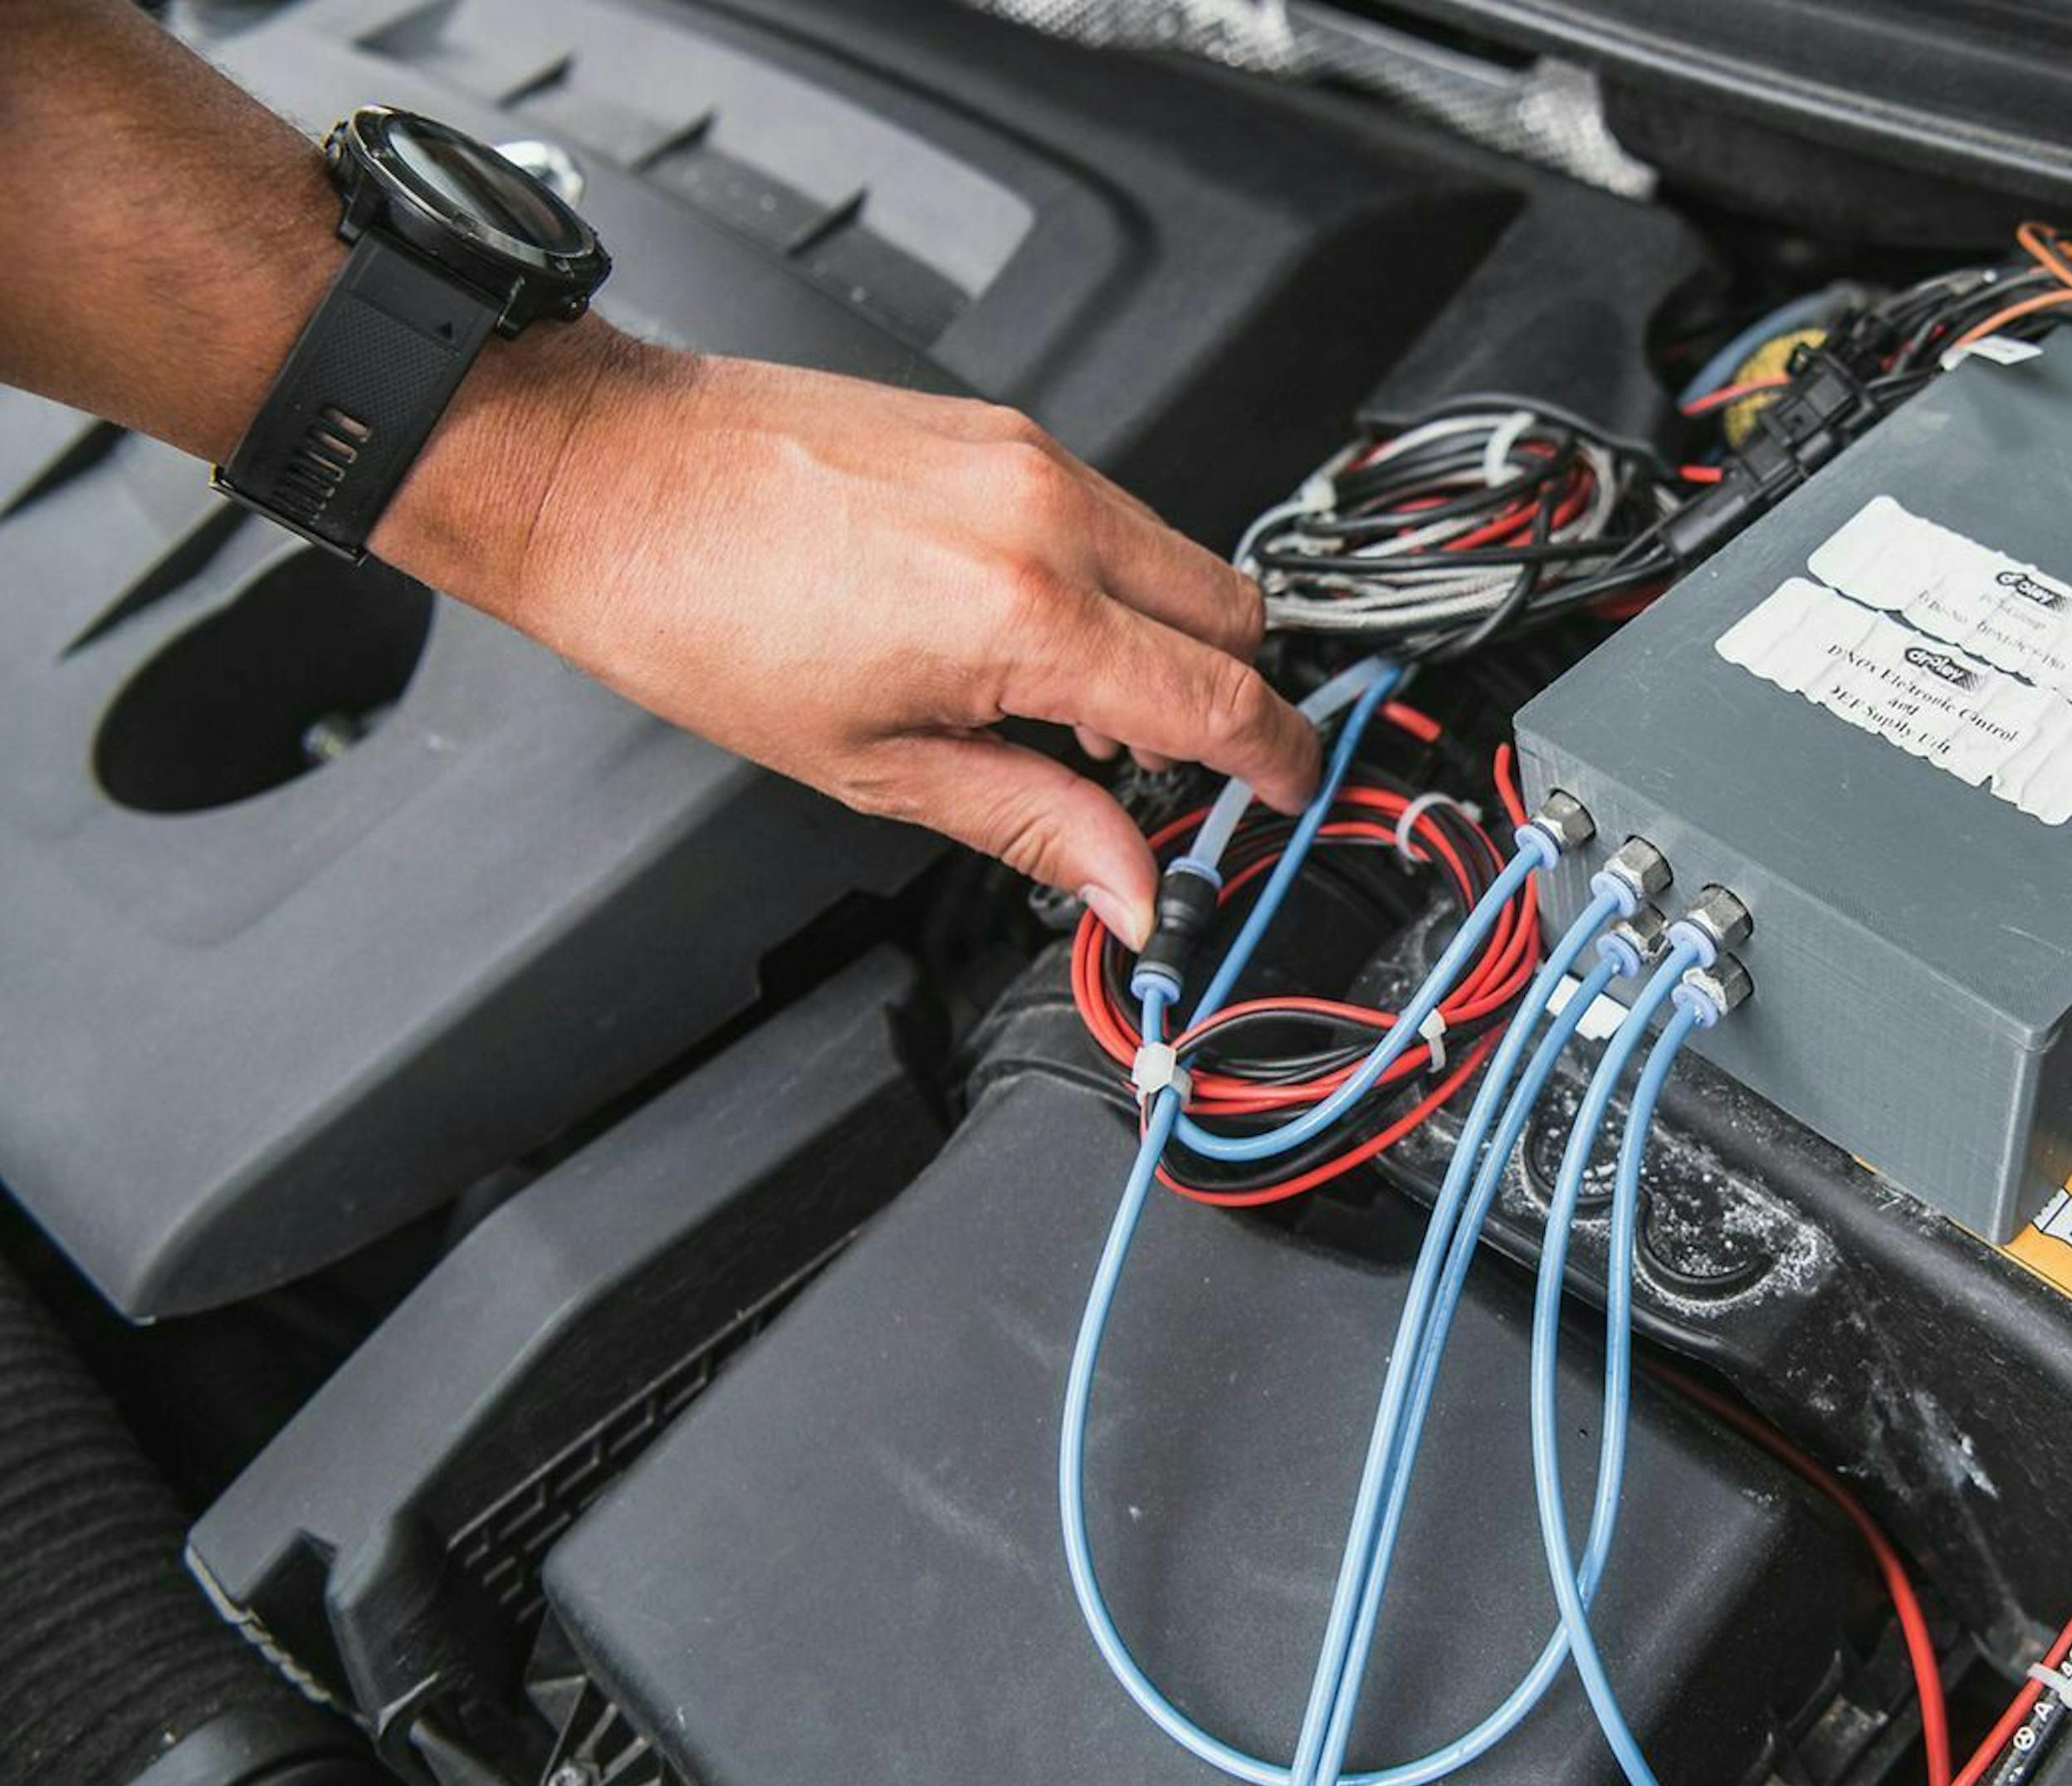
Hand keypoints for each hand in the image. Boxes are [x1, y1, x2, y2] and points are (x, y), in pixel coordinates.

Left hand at [378, 323, 1317, 946]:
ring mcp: (1026, 456)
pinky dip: (1109, 581)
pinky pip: (1111, 511)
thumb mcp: (872, 767)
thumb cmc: (695, 610)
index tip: (1285, 796)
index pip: (1220, 698)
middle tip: (1169, 773)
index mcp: (1023, 613)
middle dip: (1229, 700)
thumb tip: (1127, 887)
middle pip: (1234, 615)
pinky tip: (1028, 633)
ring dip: (1166, 639)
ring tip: (1071, 708)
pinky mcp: (998, 426)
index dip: (1276, 763)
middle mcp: (1045, 514)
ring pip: (1179, 556)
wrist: (599, 476)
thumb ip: (1032, 823)